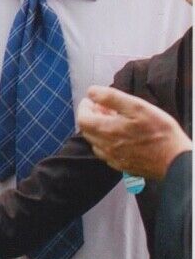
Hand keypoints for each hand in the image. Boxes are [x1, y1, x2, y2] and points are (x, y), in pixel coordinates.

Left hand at [76, 87, 190, 180]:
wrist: (175, 160)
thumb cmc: (159, 131)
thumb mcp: (137, 106)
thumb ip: (111, 98)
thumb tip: (91, 92)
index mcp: (106, 130)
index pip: (82, 118)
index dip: (85, 106)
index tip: (94, 99)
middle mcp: (105, 147)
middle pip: (87, 130)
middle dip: (92, 116)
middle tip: (106, 108)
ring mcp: (113, 159)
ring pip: (95, 142)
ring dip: (99, 129)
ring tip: (115, 120)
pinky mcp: (122, 166)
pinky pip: (106, 153)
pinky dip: (106, 142)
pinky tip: (121, 136)